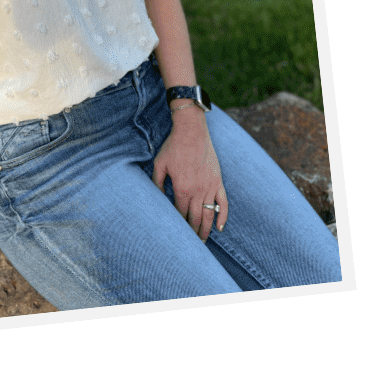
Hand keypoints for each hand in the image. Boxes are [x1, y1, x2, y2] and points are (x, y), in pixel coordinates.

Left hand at [152, 109, 227, 239]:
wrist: (192, 132)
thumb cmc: (173, 147)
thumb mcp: (159, 164)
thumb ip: (157, 183)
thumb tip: (156, 199)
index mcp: (181, 188)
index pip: (180, 214)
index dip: (178, 226)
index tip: (176, 236)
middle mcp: (197, 191)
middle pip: (196, 218)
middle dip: (192, 233)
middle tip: (190, 246)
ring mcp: (210, 187)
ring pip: (209, 215)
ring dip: (206, 230)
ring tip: (203, 241)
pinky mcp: (218, 182)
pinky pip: (223, 203)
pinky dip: (223, 217)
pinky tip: (220, 227)